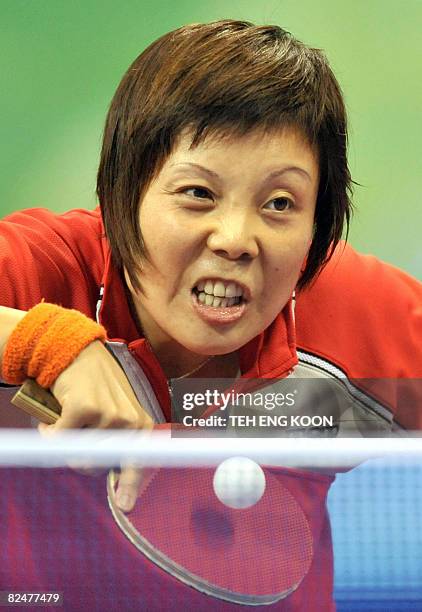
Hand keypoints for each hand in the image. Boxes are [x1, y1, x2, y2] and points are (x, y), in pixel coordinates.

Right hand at [38, 340, 154, 510]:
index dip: (130, 486)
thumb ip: (116, 439)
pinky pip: (58, 439)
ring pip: (77, 454)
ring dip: (62, 442)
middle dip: (79, 458)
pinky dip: (49, 431)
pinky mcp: (84, 408)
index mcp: (141, 424)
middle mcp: (129, 421)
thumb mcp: (118, 410)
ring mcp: (108, 414)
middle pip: (97, 465)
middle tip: (74, 435)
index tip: (125, 506)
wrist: (80, 353)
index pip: (138, 461)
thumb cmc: (98, 387)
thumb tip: (105, 471)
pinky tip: (53, 416)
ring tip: (67, 419)